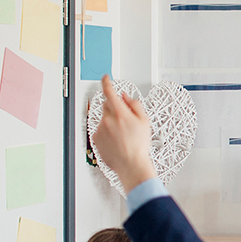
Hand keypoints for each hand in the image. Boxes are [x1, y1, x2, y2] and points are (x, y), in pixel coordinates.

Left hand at [90, 75, 157, 192]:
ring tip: (122, 134)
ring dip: (111, 121)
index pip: (110, 92)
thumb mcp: (145, 122)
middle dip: (114, 108)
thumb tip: (125, 97)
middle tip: (125, 119)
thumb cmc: (139, 146)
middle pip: (107, 105)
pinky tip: (116, 140)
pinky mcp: (96, 137)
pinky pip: (100, 129)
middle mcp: (107, 120)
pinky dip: (107, 131)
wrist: (130, 164)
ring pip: (104, 118)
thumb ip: (134, 105)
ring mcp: (100, 129)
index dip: (106, 82)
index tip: (105, 77)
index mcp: (120, 114)